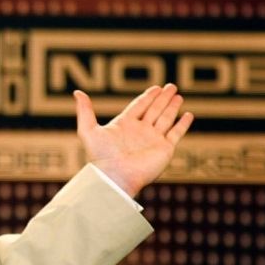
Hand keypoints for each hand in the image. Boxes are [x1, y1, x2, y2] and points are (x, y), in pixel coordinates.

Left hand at [74, 84, 193, 197]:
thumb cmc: (100, 157)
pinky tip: (188, 114)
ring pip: (165, 119)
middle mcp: (140, 132)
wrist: (114, 178)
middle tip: (171, 86)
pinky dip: (183, 124)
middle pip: (154, 110)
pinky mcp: (164, 149)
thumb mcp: (88, 130)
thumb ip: (84, 111)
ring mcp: (153, 140)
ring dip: (172, 107)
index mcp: (124, 126)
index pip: (138, 106)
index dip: (147, 97)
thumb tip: (77, 92)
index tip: (156, 87)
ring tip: (178, 94)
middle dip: (162, 98)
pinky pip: (176, 133)